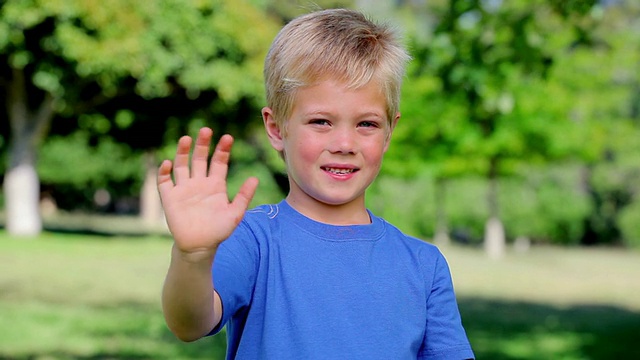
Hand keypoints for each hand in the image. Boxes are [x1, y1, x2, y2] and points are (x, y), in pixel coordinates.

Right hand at [157, 127, 258, 256]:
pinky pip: (164, 181)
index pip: (219, 162)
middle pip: (200, 158)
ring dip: (182, 152)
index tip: (228, 137)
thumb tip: (255, 178)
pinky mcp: (170, 197)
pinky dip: (164, 172)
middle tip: (206, 130)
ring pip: (181, 165)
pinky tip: (168, 163)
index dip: (222, 149)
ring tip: (186, 138)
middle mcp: (199, 182)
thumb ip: (244, 196)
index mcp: (215, 184)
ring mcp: (184, 188)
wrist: (199, 247)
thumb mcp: (235, 214)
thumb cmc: (219, 230)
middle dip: (203, 144)